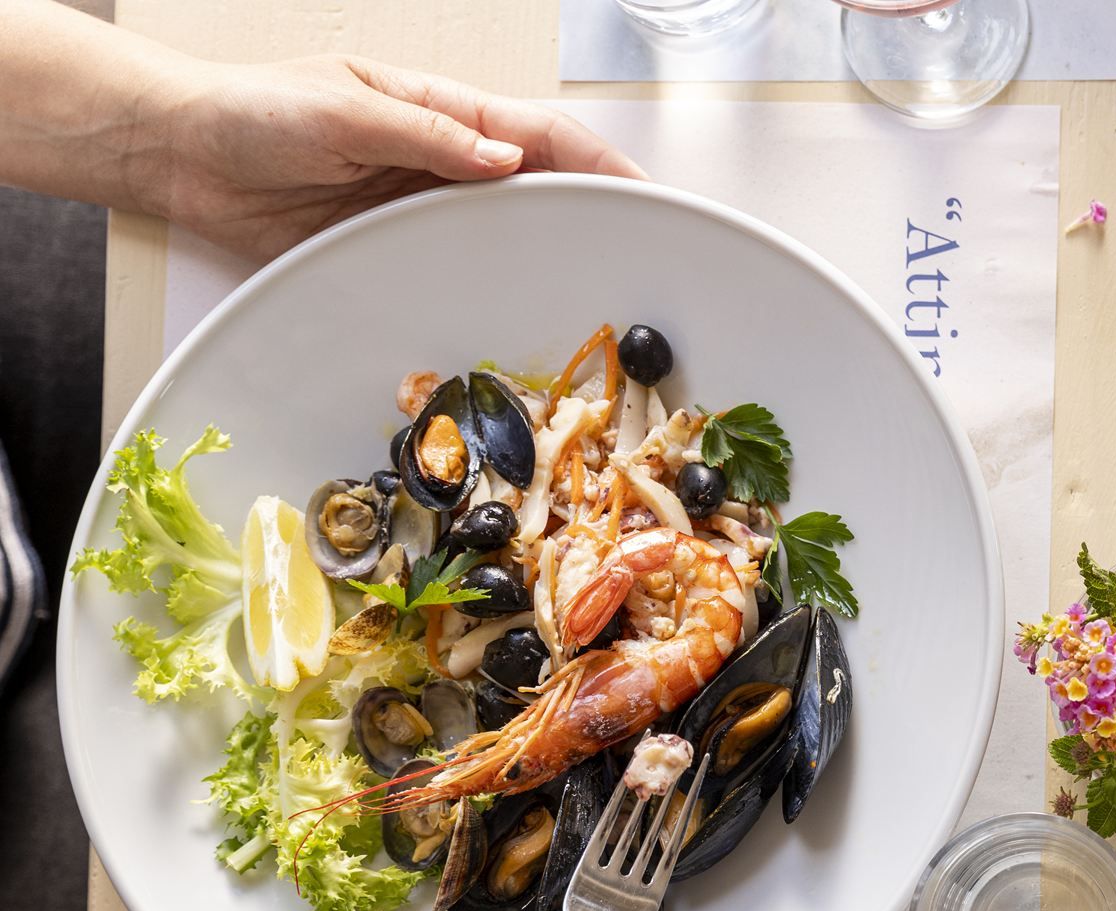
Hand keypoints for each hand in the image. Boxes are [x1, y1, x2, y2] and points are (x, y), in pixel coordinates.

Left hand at [136, 54, 643, 257]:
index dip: (598, 161)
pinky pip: (455, 270)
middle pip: (539, 187)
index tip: (641, 192)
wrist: (184, 156)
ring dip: (549, 256)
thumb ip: (425, 135)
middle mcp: (443, 160)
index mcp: (442, 111)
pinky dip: (491, 287)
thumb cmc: (254, 113)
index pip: (541, 135)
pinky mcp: (394, 250)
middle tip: (641, 249)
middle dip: (594, 213)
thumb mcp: (344, 112)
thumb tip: (501, 158)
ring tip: (597, 284)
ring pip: (506, 233)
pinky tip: (515, 305)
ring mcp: (422, 207)